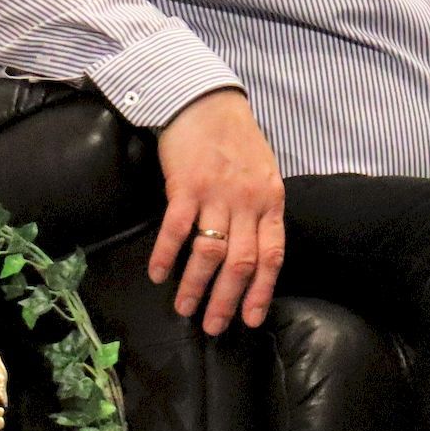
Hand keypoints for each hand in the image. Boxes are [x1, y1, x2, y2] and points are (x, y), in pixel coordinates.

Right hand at [151, 88, 286, 333]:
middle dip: (227, 300)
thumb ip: (261, 211)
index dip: (261, 291)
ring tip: (183, 308)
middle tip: (213, 327)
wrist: (207, 103)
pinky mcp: (187, 187)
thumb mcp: (264, 175)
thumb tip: (256, 250)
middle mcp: (248, 203)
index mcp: (270, 202)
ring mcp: (217, 195)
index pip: (272, 256)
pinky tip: (158, 274)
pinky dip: (166, 255)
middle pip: (240, 263)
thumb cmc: (237, 141)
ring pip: (209, 253)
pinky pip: (176, 230)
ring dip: (194, 286)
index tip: (250, 319)